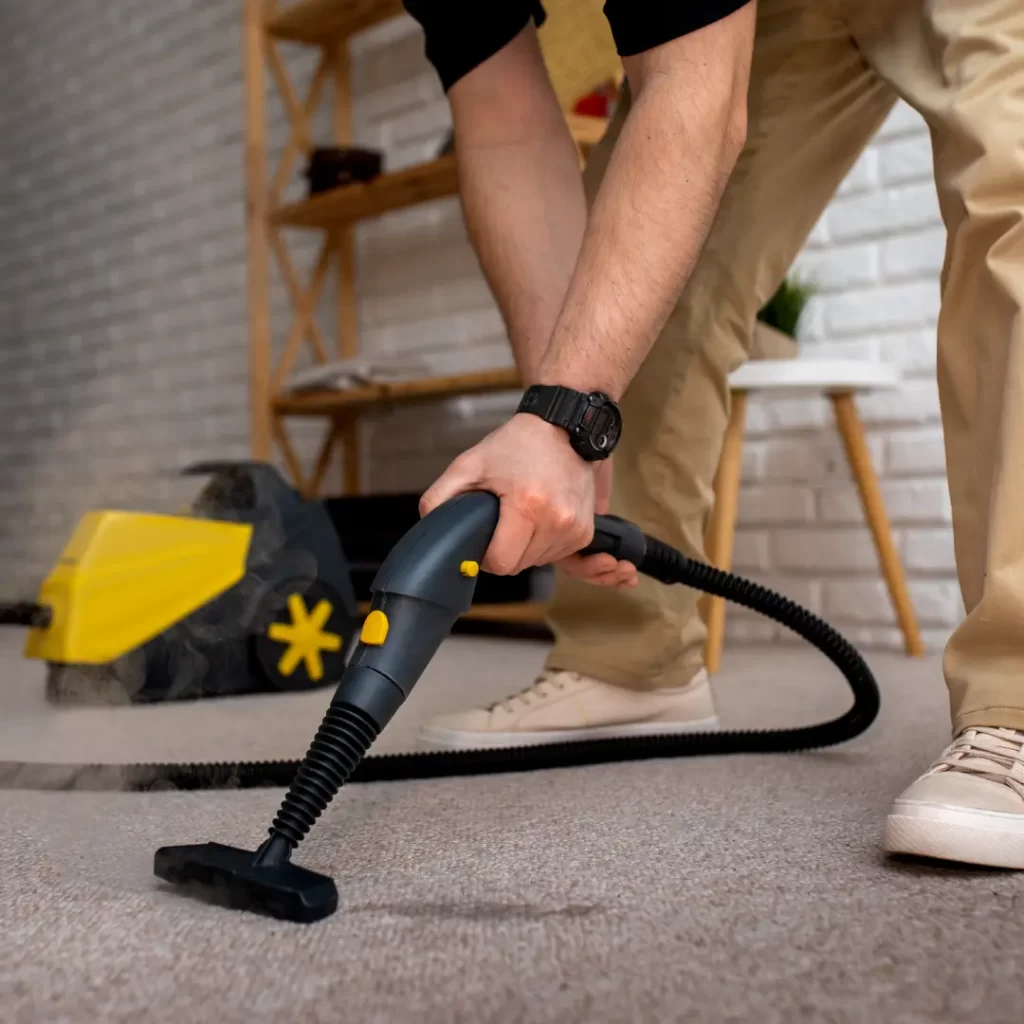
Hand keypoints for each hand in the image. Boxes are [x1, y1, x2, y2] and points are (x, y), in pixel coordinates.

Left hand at [420, 416, 637, 587]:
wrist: (563, 428)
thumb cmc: (517, 445)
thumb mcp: (470, 464)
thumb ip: (441, 496)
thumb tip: (430, 526)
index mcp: (528, 506)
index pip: (501, 564)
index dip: (487, 554)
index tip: (487, 534)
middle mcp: (557, 521)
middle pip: (519, 566)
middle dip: (507, 550)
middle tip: (504, 519)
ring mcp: (575, 528)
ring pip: (538, 563)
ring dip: (527, 548)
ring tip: (525, 513)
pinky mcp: (586, 531)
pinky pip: (558, 555)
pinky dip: (545, 543)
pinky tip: (541, 518)